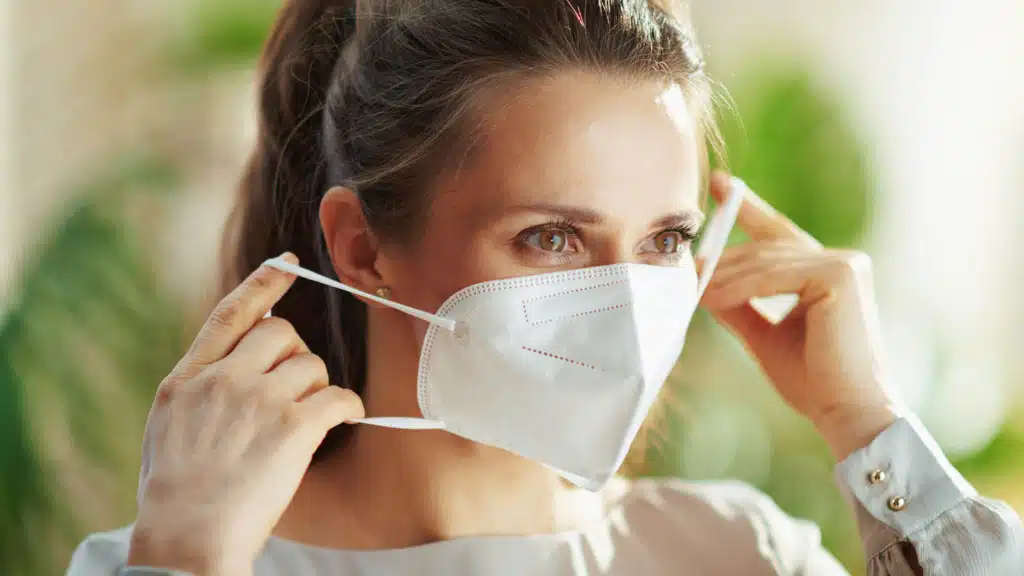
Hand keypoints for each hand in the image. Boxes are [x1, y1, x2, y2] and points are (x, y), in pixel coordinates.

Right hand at [128, 254, 364, 574]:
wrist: (187, 540)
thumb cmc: (177, 493)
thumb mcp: (169, 425)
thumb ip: (200, 386)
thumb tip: (234, 359)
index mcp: (188, 379)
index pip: (230, 315)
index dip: (264, 285)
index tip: (288, 265)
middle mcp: (222, 380)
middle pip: (281, 333)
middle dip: (294, 354)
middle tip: (294, 387)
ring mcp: (258, 401)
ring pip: (312, 365)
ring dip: (317, 388)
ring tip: (307, 421)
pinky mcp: (292, 428)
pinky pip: (338, 396)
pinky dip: (348, 406)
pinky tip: (346, 417)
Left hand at [701, 173, 899, 459]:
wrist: (845, 412)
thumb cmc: (812, 381)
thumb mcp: (764, 334)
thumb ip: (739, 304)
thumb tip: (703, 282)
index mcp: (828, 271)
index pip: (779, 232)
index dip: (747, 208)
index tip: (720, 183)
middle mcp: (842, 260)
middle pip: (767, 247)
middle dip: (725, 257)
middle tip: (688, 266)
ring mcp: (845, 263)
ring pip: (767, 262)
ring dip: (726, 278)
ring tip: (695, 291)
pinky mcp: (841, 275)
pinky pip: (775, 276)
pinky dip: (741, 287)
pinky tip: (714, 298)